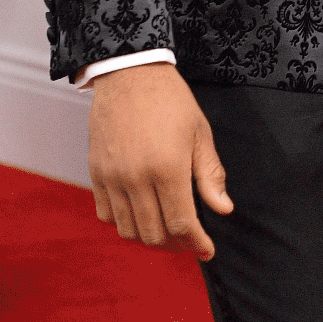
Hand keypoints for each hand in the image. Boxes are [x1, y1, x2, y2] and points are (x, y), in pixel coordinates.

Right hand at [88, 63, 233, 259]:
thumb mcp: (200, 133)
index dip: (196, 242)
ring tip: (168, 230)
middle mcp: (136, 179)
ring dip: (149, 237)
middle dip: (175, 244)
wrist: (132, 76)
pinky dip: (124, 224)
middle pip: (153, 234)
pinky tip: (141, 214)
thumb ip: (210, 175)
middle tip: (190, 239)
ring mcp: (112, 179)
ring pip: (128, 230)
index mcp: (167, 169)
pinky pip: (106, 215)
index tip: (208, 249)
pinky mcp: (96, 175)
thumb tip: (223, 209)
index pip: (180, 223)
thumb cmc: (172, 102)